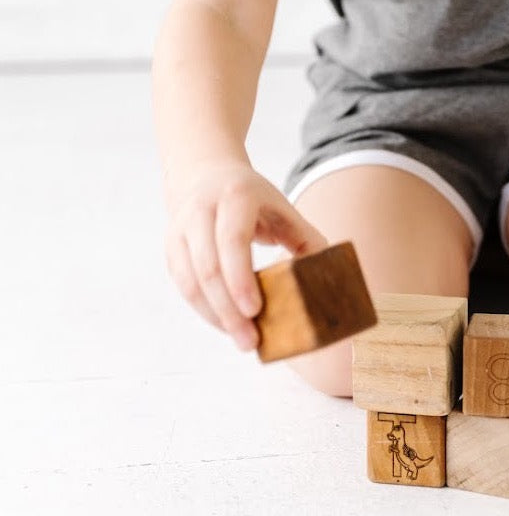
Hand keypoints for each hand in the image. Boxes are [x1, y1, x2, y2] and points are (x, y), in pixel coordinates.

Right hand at [163, 161, 328, 351]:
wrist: (206, 174)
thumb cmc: (251, 197)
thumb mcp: (282, 207)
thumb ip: (306, 238)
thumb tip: (330, 276)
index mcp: (235, 196)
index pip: (233, 240)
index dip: (241, 278)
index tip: (255, 311)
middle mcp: (202, 209)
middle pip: (209, 267)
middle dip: (229, 309)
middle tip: (251, 340)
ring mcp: (181, 228)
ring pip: (190, 281)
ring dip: (215, 315)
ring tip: (241, 339)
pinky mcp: (172, 247)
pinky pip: (183, 285)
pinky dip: (203, 309)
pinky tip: (225, 324)